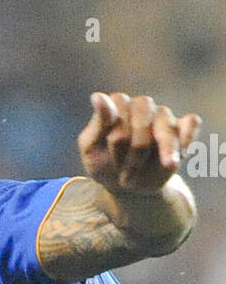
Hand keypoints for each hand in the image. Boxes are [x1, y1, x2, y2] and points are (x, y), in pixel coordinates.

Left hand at [79, 92, 199, 194]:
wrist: (127, 187)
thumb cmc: (104, 165)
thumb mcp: (92, 149)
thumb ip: (97, 124)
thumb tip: (98, 96)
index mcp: (117, 106)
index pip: (118, 106)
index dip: (116, 133)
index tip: (111, 154)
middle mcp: (141, 106)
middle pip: (143, 114)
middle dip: (136, 147)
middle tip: (126, 177)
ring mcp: (162, 117)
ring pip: (166, 122)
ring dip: (164, 149)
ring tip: (163, 168)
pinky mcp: (181, 130)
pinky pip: (190, 123)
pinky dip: (188, 136)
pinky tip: (183, 153)